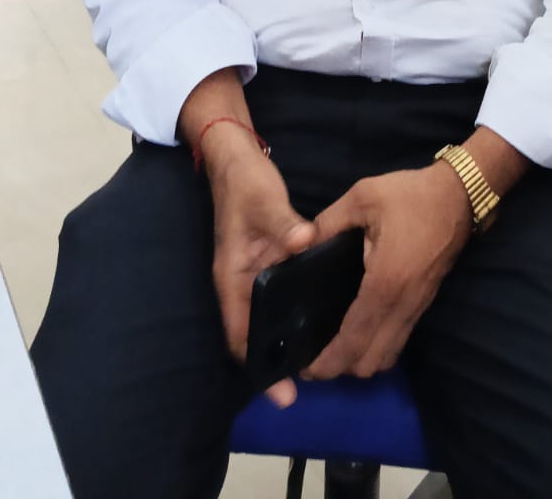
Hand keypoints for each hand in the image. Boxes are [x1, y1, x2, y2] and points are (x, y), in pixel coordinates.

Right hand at [202, 125, 314, 403]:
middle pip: (254, 335)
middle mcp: (239, 283)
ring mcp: (252, 273)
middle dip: (275, 361)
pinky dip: (292, 313)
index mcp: (232, 278)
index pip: (241, 336)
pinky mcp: (266, 262)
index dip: (260, 366)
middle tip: (310, 382)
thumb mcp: (266, 201)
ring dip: (284, 340)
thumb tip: (305, 242)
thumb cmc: (245, 183)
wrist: (235, 157)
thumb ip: (285, 224)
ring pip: (266, 318)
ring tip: (318, 358)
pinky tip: (319, 317)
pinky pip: (277, 298)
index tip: (285, 393)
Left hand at [302, 163, 472, 381]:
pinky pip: (398, 342)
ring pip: (387, 357)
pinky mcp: (424, 304)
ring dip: (360, 361)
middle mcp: (403, 304)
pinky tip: (360, 332)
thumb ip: (328, 222)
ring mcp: (417, 308)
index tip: (304, 368)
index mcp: (384, 282)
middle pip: (370, 361)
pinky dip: (377, 348)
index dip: (328, 361)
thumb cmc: (411, 195)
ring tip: (333, 347)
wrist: (459, 195)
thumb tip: (298, 244)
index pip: (354, 339)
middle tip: (313, 355)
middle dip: (340, 367)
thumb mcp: (363, 196)